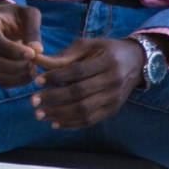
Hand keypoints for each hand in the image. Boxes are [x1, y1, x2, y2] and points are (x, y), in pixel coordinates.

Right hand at [0, 1, 43, 87]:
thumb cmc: (18, 16)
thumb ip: (33, 29)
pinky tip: (28, 74)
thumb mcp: (29, 14)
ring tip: (33, 69)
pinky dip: (15, 82)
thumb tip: (37, 50)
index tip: (32, 54)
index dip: (13, 50)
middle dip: (15, 66)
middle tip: (33, 63)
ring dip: (15, 76)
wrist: (6, 21)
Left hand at [30, 37, 145, 128]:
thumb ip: (63, 55)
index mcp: (106, 61)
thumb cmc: (105, 50)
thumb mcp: (87, 45)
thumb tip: (37, 60)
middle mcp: (112, 81)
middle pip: (79, 93)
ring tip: (39, 114)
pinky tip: (55, 123)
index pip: (77, 72)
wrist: (136, 62)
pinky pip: (91, 120)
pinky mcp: (113, 110)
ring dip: (60, 114)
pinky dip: (72, 123)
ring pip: (84, 110)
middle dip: (54, 98)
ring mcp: (114, 98)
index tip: (37, 81)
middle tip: (32, 101)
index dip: (56, 77)